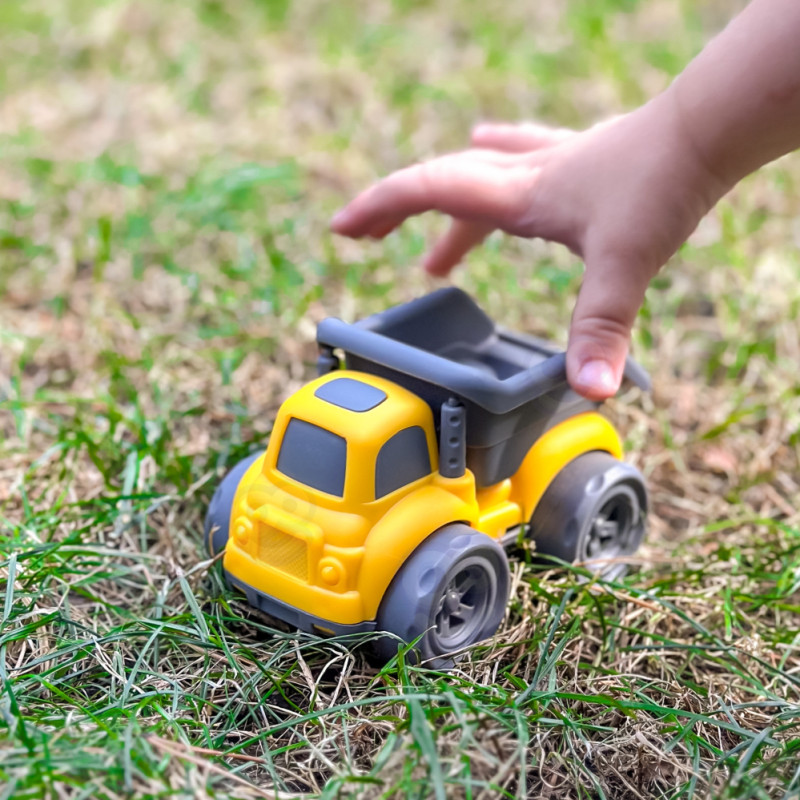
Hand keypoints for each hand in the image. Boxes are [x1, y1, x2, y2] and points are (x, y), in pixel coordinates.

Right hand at [332, 93, 727, 398]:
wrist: (704, 129)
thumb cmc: (662, 181)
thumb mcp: (624, 263)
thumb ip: (601, 328)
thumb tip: (589, 390)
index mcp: (516, 195)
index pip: (426, 189)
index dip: (377, 207)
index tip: (341, 228)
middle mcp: (523, 176)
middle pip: (439, 185)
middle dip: (394, 212)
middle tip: (363, 238)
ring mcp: (548, 165)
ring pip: (478, 184)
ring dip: (448, 219)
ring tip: (435, 264)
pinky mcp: (573, 165)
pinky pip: (515, 169)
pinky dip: (493, 183)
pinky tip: (498, 174)